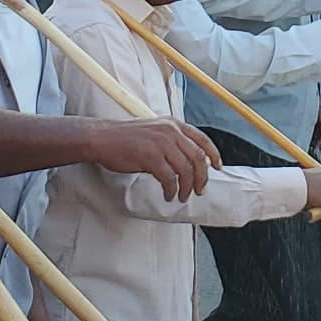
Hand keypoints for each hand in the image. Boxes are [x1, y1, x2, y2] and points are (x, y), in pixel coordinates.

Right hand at [89, 117, 222, 202]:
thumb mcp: (154, 131)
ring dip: (186, 187)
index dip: (214, 155)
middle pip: (198, 158)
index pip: (203, 140)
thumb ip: (172, 141)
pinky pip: (169, 178)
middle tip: (199, 190)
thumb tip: (187, 162)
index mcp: (173, 124)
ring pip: (186, 170)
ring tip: (182, 196)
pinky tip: (168, 195)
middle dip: (202, 177)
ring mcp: (161, 143)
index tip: (218, 168)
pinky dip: (171, 190)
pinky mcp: (150, 156)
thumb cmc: (125, 138)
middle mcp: (170, 131)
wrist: (102, 138)